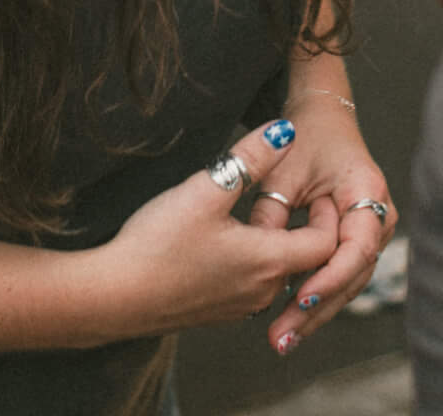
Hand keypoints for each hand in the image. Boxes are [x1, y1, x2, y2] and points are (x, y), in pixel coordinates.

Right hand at [83, 117, 336, 340]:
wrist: (113, 297)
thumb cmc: (159, 244)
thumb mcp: (207, 188)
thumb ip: (251, 158)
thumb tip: (286, 129)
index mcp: (268, 262)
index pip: (326, 244)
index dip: (328, 214)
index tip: (315, 187)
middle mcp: (261, 292)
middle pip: (305, 261)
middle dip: (306, 226)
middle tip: (297, 190)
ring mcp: (238, 307)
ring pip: (277, 274)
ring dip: (279, 244)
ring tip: (265, 209)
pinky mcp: (216, 312)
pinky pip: (252, 285)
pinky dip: (256, 261)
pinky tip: (231, 237)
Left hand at [246, 94, 394, 354]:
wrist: (322, 116)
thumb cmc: (304, 136)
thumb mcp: (283, 169)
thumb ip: (273, 211)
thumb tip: (260, 257)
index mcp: (368, 190)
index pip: (357, 246)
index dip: (330, 276)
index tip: (300, 298)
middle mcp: (378, 215)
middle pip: (352, 274)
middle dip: (317, 308)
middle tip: (283, 336)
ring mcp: (371, 231)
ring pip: (346, 281)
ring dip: (316, 311)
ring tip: (282, 339)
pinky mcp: (355, 240)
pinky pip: (338, 274)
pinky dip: (315, 297)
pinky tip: (290, 322)